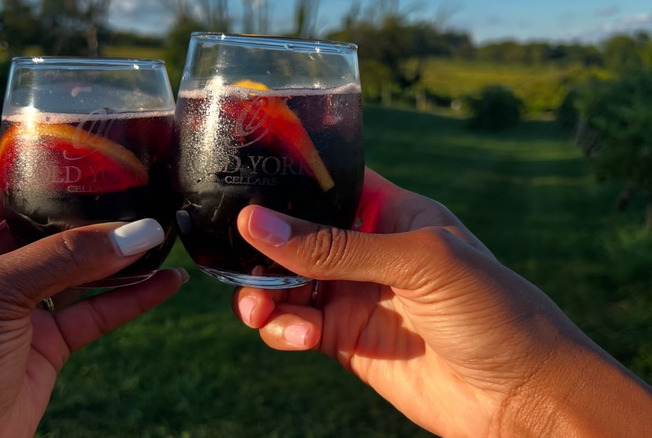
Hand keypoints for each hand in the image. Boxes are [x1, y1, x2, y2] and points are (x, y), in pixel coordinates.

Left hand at [0, 174, 187, 437]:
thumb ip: (65, 258)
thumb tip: (137, 233)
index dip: (19, 178)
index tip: (67, 161)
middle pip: (39, 234)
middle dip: (82, 217)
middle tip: (128, 194)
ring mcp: (17, 315)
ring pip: (76, 275)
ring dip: (116, 259)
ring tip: (160, 236)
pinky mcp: (47, 348)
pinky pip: (96, 313)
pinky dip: (132, 299)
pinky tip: (166, 283)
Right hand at [232, 168, 651, 436]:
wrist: (521, 395)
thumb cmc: (492, 309)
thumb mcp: (417, 262)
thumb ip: (335, 248)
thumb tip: (256, 223)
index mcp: (391, 213)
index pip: (329, 184)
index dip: (286, 183)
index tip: (240, 188)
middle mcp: (367, 251)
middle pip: (295, 238)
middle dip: (262, 251)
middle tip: (239, 268)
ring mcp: (354, 296)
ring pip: (286, 285)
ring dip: (261, 295)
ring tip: (258, 313)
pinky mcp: (345, 341)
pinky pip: (295, 327)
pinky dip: (282, 330)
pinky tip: (296, 337)